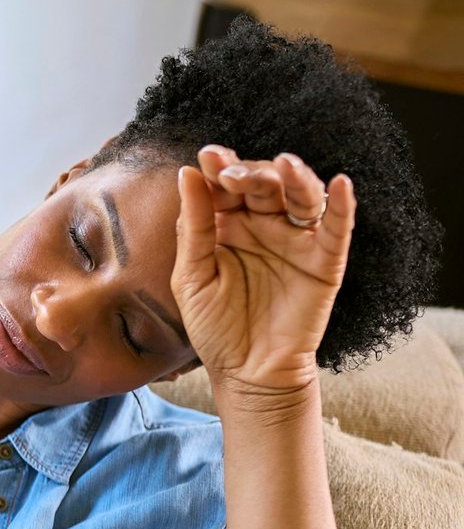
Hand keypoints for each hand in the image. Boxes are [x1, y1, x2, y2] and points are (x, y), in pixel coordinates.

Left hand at [171, 144, 354, 400]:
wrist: (246, 372)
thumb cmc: (215, 326)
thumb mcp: (192, 276)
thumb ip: (193, 227)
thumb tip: (187, 173)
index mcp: (227, 225)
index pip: (226, 186)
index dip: (220, 168)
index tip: (208, 157)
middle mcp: (264, 224)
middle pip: (264, 184)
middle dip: (251, 173)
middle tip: (233, 175)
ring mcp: (295, 239)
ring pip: (302, 196)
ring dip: (295, 177)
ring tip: (284, 165)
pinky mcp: (324, 260)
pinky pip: (337, 227)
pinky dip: (342, 205)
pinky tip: (340, 184)